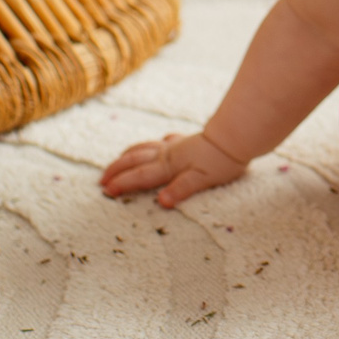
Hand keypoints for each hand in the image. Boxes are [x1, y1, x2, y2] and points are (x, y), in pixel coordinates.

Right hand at [100, 130, 248, 206]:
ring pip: (144, 148)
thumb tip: (161, 202)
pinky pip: (160, 143)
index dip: (122, 184)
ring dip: (127, 156)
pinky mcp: (185, 142)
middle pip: (135, 160)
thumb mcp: (203, 179)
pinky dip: (150, 146)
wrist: (237, 136)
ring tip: (117, 162)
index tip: (106, 191)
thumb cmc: (222, 161)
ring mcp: (175, 146)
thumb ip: (181, 190)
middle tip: (102, 180)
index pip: (140, 176)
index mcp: (169, 165)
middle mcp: (167, 154)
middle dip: (117, 169)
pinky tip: (155, 147)